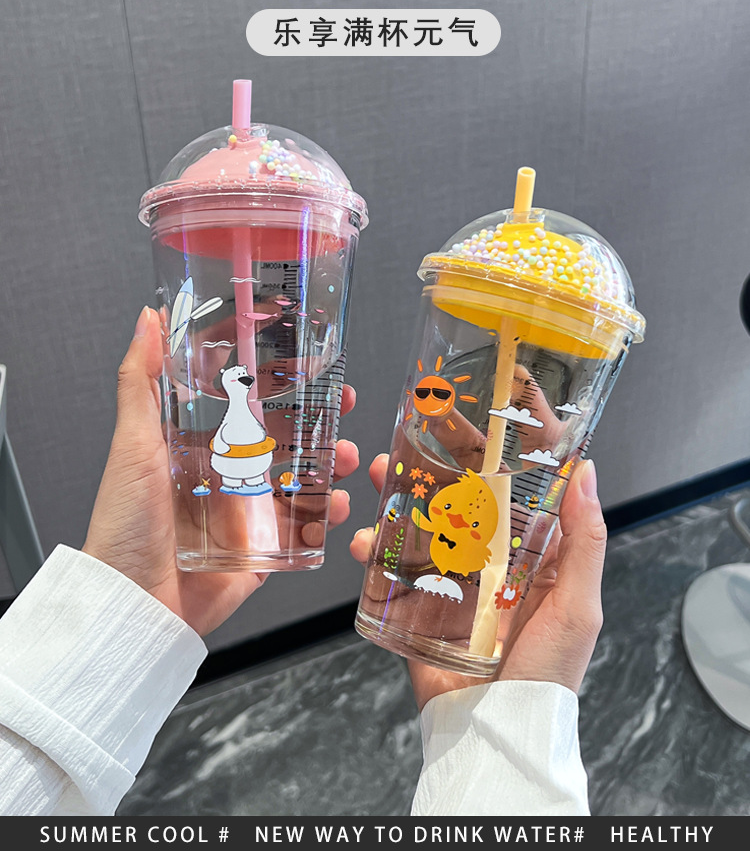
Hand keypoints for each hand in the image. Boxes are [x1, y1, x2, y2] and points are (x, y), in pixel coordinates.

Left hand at [83, 307, 358, 635]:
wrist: (133, 603)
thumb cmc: (125, 524)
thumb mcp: (133, 444)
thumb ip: (139, 382)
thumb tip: (147, 319)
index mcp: (201, 445)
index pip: (249, 403)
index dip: (282, 381)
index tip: (309, 360)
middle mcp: (229, 475)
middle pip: (287, 438)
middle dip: (321, 420)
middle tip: (343, 404)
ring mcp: (249, 514)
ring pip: (304, 480)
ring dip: (334, 465)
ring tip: (348, 459)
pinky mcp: (263, 552)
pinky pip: (305, 532)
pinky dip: (329, 519)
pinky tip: (338, 508)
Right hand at [350, 454, 605, 709]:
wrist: (495, 732)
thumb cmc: (547, 674)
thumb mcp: (578, 607)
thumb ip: (583, 543)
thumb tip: (588, 473)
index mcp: (531, 556)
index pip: (521, 490)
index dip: (508, 449)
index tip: (492, 405)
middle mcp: (491, 562)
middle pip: (463, 498)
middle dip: (439, 463)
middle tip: (419, 433)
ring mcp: (452, 582)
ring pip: (423, 524)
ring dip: (398, 495)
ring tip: (380, 474)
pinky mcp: (418, 607)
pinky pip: (393, 570)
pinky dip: (375, 550)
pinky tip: (366, 542)